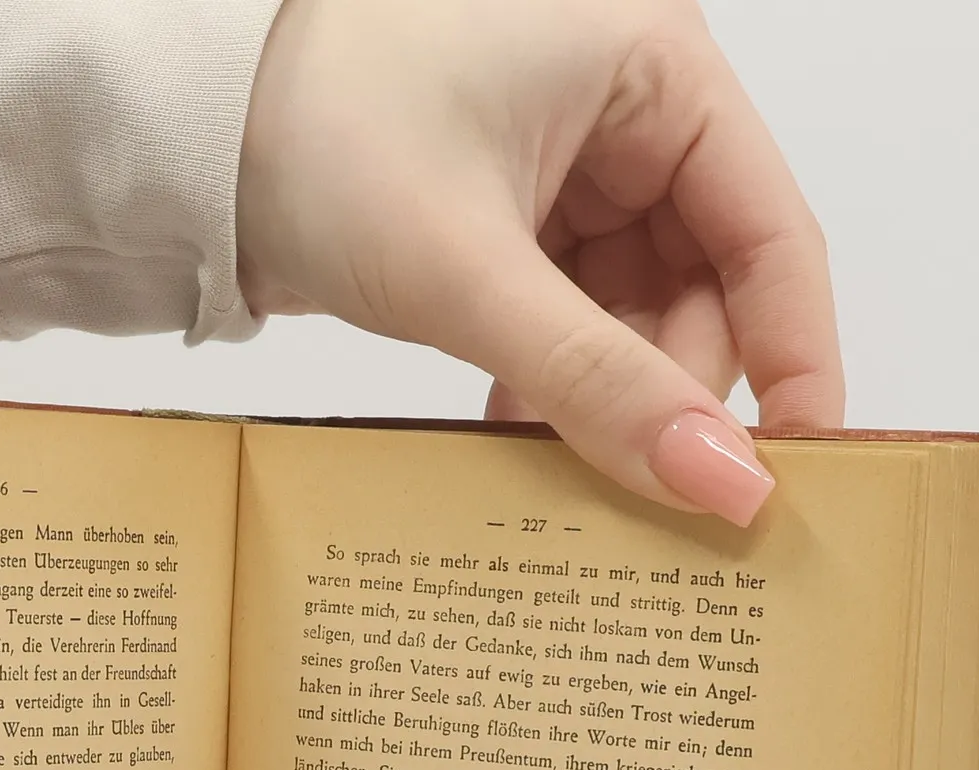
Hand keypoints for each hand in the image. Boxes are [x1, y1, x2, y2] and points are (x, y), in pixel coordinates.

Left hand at [238, 0, 841, 524]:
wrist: (184, 133)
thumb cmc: (316, 137)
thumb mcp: (469, 272)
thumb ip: (598, 383)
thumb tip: (717, 482)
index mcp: (652, 67)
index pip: (770, 231)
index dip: (794, 358)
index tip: (790, 472)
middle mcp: (625, 109)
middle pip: (705, 288)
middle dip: (668, 393)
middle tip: (637, 493)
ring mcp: (568, 167)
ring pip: (634, 316)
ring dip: (603, 399)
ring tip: (562, 472)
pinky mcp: (511, 220)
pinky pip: (570, 320)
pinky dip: (552, 383)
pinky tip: (514, 434)